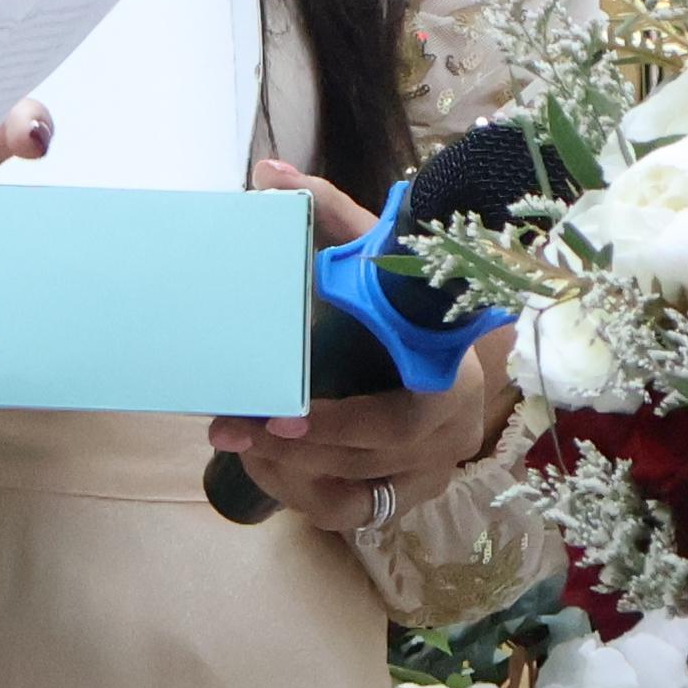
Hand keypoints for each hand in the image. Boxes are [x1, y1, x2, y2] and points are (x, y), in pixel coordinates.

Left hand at [202, 160, 512, 540]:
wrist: (458, 337)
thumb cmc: (409, 294)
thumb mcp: (379, 250)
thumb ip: (329, 213)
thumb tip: (268, 174)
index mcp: (450, 375)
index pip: (399, 418)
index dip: (339, 423)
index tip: (279, 417)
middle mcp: (450, 433)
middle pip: (366, 461)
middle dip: (292, 450)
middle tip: (229, 429)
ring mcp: (433, 471)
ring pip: (356, 495)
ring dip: (290, 475)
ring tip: (238, 445)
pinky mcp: (412, 495)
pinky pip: (353, 514)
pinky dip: (305, 497)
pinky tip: (267, 471)